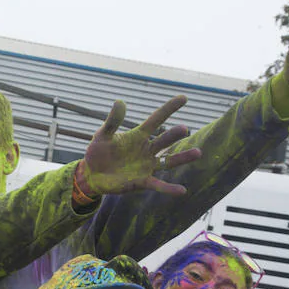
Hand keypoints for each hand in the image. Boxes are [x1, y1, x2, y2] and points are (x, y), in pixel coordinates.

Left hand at [79, 96, 200, 196]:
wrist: (91, 174)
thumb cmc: (98, 152)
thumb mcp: (103, 135)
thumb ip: (112, 121)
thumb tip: (119, 102)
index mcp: (138, 136)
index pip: (156, 120)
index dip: (168, 109)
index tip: (183, 98)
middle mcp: (146, 150)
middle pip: (164, 141)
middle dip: (173, 135)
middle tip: (184, 129)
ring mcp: (146, 166)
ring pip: (168, 161)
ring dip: (182, 158)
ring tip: (198, 153)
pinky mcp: (142, 181)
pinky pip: (158, 184)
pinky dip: (169, 188)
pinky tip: (182, 190)